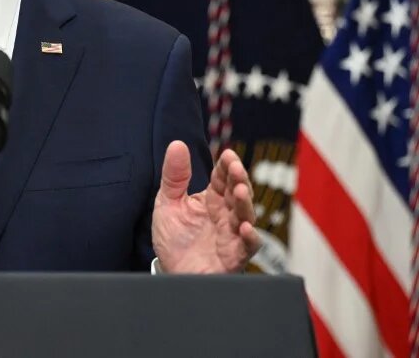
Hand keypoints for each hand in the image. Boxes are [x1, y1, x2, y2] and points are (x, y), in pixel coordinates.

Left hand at [152, 141, 259, 272]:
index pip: (222, 179)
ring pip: (246, 216)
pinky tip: (246, 228)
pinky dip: (250, 238)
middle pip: (237, 194)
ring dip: (245, 204)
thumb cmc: (174, 239)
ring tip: (240, 191)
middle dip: (239, 180)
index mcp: (211, 201)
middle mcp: (225, 216)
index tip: (227, 155)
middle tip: (235, 168)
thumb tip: (177, 144)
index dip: (226, 167)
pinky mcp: (233, 257)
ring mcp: (231, 236)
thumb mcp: (168, 202)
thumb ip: (174, 175)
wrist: (170, 274)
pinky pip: (247, 247)